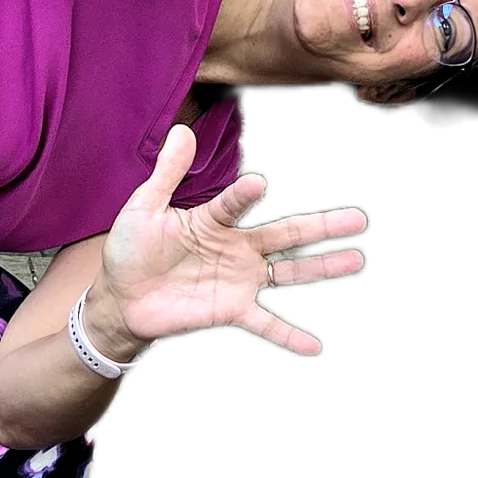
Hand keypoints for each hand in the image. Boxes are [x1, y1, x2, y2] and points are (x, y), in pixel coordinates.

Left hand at [98, 124, 366, 356]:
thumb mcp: (145, 208)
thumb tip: (182, 130)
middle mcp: (235, 250)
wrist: (120, 299)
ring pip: (287, 273)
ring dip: (321, 269)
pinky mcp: (229, 310)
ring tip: (354, 260)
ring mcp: (236, 281)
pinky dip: (289, 335)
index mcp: (215, 222)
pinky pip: (265, 323)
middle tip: (358, 218)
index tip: (256, 184)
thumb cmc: (131, 251)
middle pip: (286, 235)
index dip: (243, 195)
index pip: (235, 203)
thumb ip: (167, 173)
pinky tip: (314, 346)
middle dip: (321, 227)